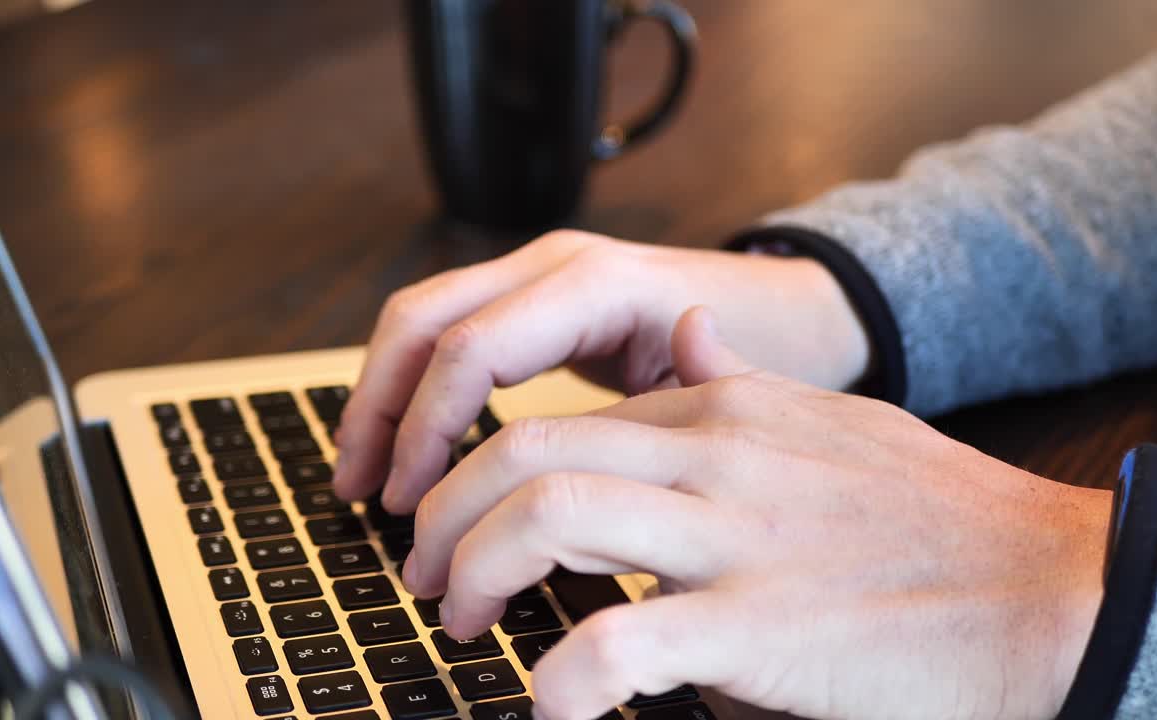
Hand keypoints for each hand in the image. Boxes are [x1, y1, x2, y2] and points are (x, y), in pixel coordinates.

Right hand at [332, 230, 869, 507]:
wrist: (796, 308)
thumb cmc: (768, 352)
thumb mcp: (717, 395)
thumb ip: (639, 426)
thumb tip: (553, 491)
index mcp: (593, 286)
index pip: (470, 349)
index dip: (426, 427)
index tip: (411, 501)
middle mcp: (554, 265)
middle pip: (422, 319)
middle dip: (378, 406)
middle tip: (360, 489)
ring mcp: (540, 274)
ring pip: (420, 319)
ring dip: (382, 395)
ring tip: (366, 475)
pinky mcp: (536, 299)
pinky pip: (449, 330)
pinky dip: (415, 385)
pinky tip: (410, 445)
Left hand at [402, 307, 1109, 719]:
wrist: (1041, 584)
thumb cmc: (933, 515)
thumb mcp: (831, 422)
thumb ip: (744, 380)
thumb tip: (689, 337)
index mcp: (723, 414)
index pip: (562, 422)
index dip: (483, 472)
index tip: (457, 523)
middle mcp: (715, 458)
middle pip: (529, 455)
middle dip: (448, 513)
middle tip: (426, 573)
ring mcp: (734, 537)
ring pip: (551, 518)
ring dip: (475, 571)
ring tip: (458, 620)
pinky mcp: (759, 625)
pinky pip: (619, 644)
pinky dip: (559, 679)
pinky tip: (546, 706)